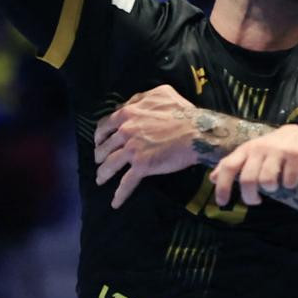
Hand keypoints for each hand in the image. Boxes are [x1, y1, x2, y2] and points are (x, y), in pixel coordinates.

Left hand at [93, 85, 202, 206]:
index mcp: (127, 114)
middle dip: (99, 155)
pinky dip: (119, 194)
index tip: (99, 141)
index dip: (100, 136)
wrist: (197, 131)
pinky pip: (126, 182)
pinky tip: (115, 203)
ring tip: (100, 180)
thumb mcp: (160, 94)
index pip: (104, 126)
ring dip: (103, 174)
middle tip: (100, 161)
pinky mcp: (142, 165)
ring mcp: (132, 149)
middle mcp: (125, 131)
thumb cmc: (183, 112)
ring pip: (109, 165)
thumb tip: (129, 104)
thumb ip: (141, 98)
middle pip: (103, 147)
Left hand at [209, 124, 297, 205]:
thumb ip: (232, 165)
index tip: (222, 203)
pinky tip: (289, 180)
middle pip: (248, 178)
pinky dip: (289, 185)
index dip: (223, 186)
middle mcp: (259, 149)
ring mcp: (278, 151)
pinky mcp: (296, 155)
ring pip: (267, 181)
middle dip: (250, 196)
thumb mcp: (249, 153)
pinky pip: (289, 180)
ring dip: (270, 189)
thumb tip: (212, 178)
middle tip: (255, 200)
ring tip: (273, 186)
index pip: (228, 166)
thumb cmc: (270, 148)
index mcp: (245, 149)